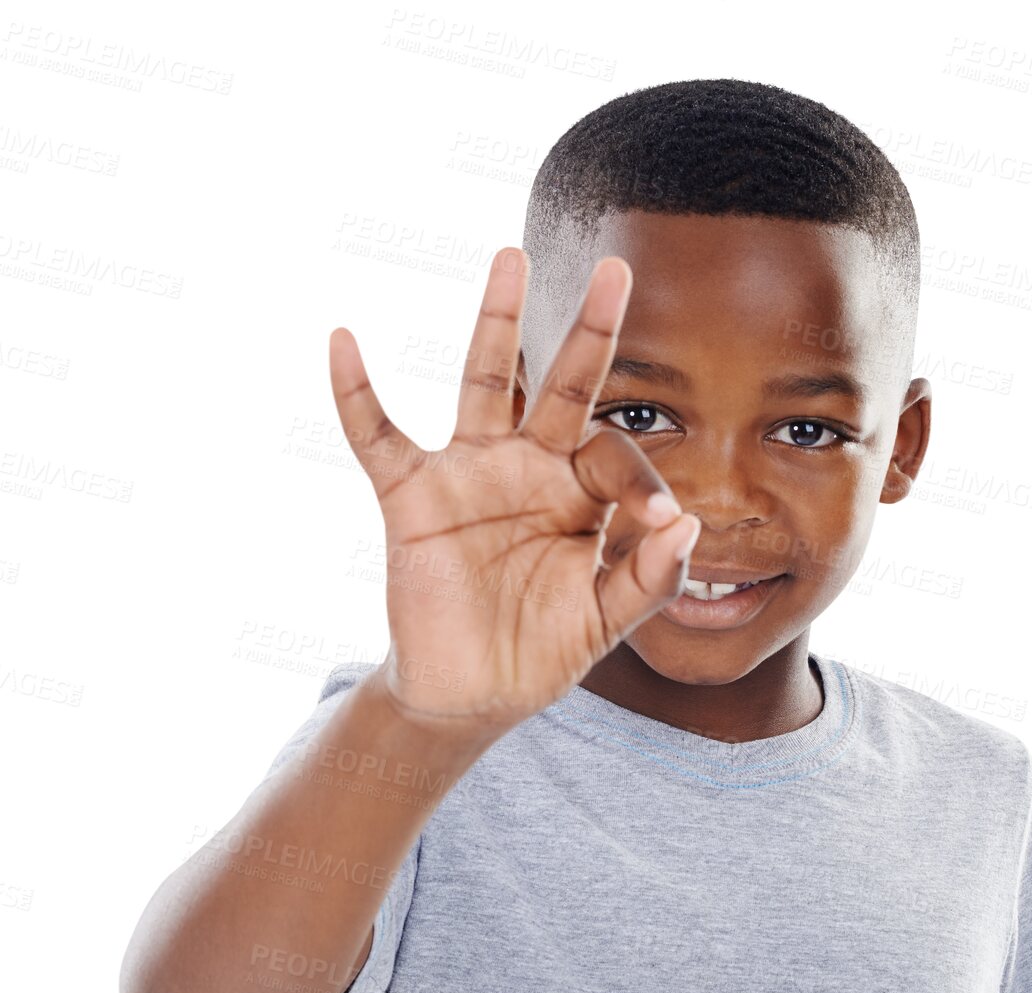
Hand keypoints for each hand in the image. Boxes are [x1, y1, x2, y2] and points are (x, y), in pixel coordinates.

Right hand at [328, 248, 699, 731]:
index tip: (661, 524)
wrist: (471, 694)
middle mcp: (530, 468)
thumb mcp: (605, 621)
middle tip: (618, 270)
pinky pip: (378, 437)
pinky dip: (356, 394)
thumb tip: (687, 525)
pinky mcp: (413, 496)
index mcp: (582, 494)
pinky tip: (344, 341)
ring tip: (513, 258)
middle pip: (563, 384)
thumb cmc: (542, 650)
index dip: (642, 483)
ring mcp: (470, 473)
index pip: (616, 456)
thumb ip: (649, 579)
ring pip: (484, 382)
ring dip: (497, 323)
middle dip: (590, 331)